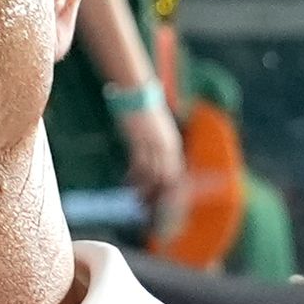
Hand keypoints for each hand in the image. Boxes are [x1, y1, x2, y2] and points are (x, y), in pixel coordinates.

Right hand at [117, 96, 186, 230]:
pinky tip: (126, 182)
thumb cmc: (144, 113)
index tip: (164, 207)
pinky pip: (139, 166)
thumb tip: (152, 165)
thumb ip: (158, 148)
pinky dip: (133, 177)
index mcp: (173, 146)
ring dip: (145, 191)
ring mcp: (154, 144)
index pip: (177, 176)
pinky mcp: (140, 140)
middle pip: (168, 180)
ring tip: (136, 200)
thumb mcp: (156, 132)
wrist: (137, 94)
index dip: (172, 194)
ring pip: (153, 176)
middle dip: (160, 198)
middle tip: (149, 210)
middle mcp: (167, 147)